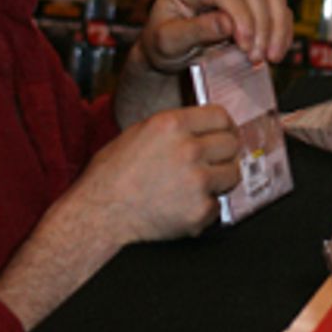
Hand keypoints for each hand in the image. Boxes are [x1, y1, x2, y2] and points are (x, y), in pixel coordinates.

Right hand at [0, 105, 241, 330]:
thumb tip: (203, 127)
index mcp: (172, 125)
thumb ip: (175, 127)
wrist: (98, 215)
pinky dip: (205, 208)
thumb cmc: (111, 176)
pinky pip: (218, 205)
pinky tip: (183, 206)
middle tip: (211, 163)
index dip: (224, 126)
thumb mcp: (139, 133)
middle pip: (231, 144)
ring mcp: (197, 180)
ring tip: (195, 186)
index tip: (224, 133)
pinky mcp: (200, 209)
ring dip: (219, 181)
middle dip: (223, 154)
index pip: (220, 116)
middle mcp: (188, 149)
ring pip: (232, 174)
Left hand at [142, 0, 292, 68]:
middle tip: (256, 58)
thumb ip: (194, 31)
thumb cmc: (164, 43)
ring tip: (270, 56)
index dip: (241, 17)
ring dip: (276, 27)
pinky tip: (276, 49)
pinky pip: (277, 4)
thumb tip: (227, 24)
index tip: (246, 46)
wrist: (171, 49)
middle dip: (260, 27)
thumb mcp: (168, 42)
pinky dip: (282, 28)